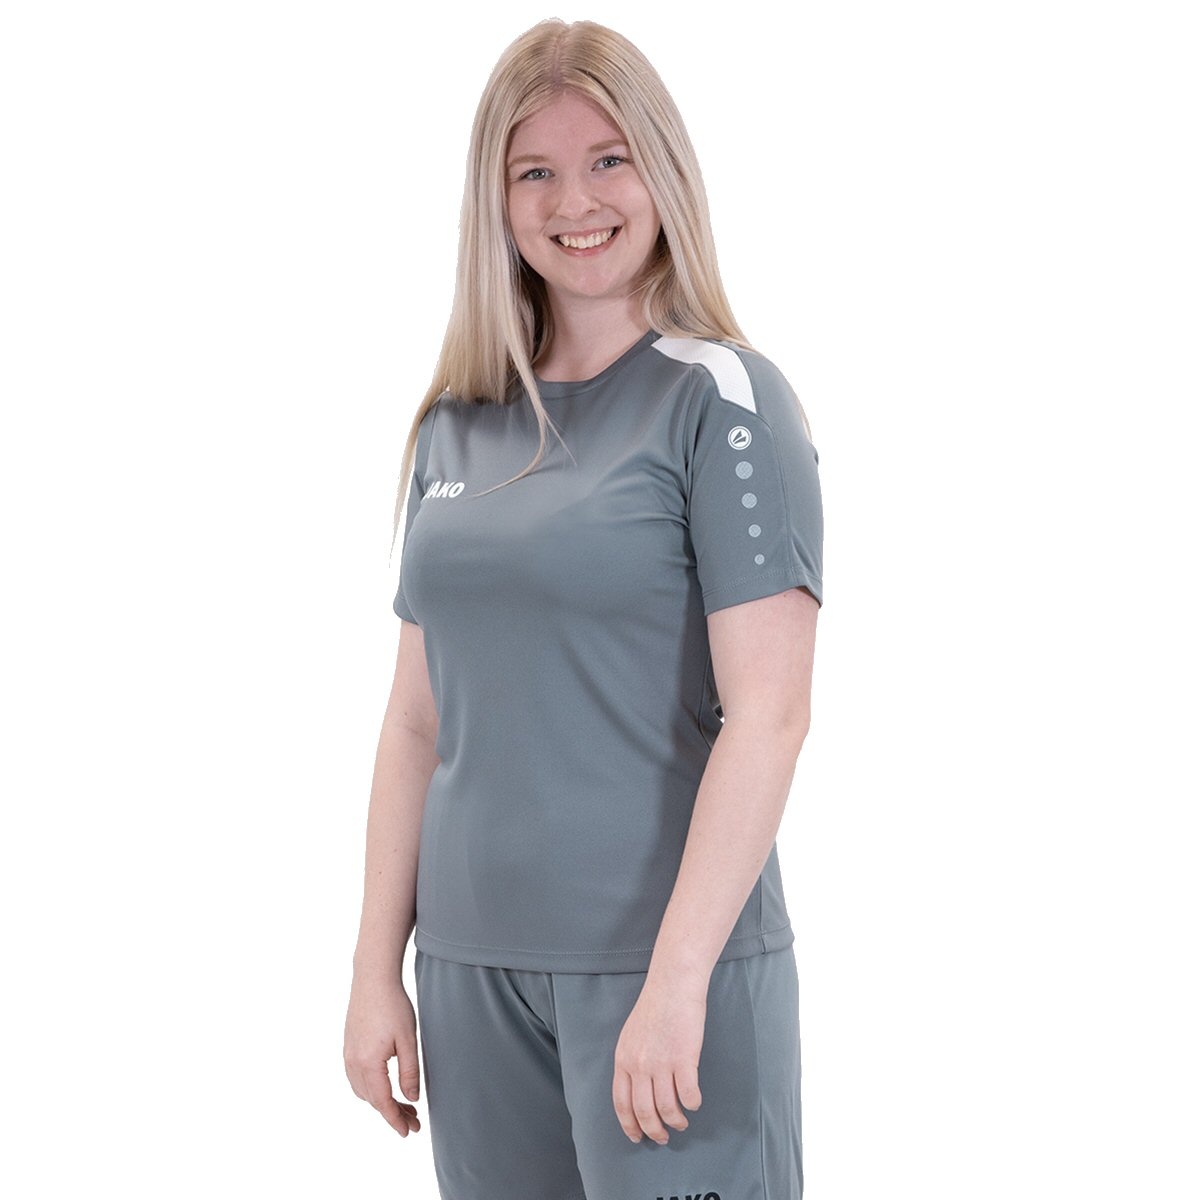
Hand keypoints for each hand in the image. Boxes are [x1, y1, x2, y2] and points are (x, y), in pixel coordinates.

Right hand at [344, 970, 422, 1137]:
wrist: (372, 978)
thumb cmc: (393, 1005)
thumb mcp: (408, 1040)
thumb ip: (410, 1071)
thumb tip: (412, 1098)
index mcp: (369, 1063)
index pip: (382, 1102)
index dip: (396, 1119)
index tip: (409, 1132)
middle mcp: (353, 1063)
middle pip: (372, 1100)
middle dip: (392, 1112)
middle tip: (414, 1120)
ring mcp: (348, 1054)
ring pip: (362, 1091)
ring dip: (381, 1101)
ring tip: (404, 1104)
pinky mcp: (348, 1046)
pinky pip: (356, 1078)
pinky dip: (371, 1089)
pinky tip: (385, 1085)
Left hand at [612, 976, 705, 1144]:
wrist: (673, 983)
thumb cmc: (655, 1006)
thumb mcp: (631, 1035)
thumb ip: (631, 1061)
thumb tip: (638, 1089)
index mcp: (623, 1059)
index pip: (621, 1103)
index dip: (629, 1125)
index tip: (637, 1137)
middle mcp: (639, 1065)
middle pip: (644, 1112)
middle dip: (653, 1131)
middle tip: (662, 1137)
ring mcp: (661, 1063)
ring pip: (667, 1108)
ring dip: (675, 1121)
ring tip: (681, 1122)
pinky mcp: (684, 1058)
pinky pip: (689, 1094)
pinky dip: (692, 1104)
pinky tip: (694, 1102)